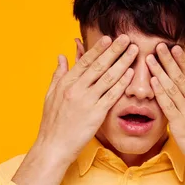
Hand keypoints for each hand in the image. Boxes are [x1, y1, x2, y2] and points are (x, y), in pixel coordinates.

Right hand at [33, 34, 136, 165]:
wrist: (53, 147)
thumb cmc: (52, 122)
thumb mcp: (50, 95)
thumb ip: (58, 74)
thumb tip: (61, 56)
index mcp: (66, 83)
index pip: (85, 61)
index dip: (98, 49)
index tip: (109, 38)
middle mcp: (76, 89)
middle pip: (99, 66)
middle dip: (114, 50)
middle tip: (126, 38)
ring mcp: (87, 101)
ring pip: (108, 78)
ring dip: (123, 63)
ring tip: (133, 51)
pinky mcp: (96, 114)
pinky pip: (112, 95)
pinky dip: (122, 83)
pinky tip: (131, 74)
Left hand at [146, 43, 184, 184]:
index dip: (181, 59)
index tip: (173, 46)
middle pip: (180, 76)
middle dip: (168, 60)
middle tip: (158, 45)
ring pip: (172, 87)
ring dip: (160, 72)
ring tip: (150, 59)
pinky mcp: (180, 124)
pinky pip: (168, 104)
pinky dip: (160, 91)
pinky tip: (152, 81)